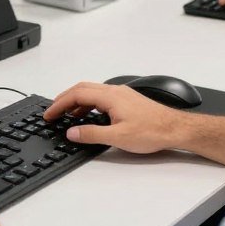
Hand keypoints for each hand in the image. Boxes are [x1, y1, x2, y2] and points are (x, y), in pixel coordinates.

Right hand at [44, 82, 183, 154]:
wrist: (175, 129)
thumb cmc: (152, 131)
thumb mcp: (118, 137)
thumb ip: (92, 134)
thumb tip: (72, 131)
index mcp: (110, 96)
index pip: (77, 94)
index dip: (60, 103)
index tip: (49, 113)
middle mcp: (115, 91)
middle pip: (82, 88)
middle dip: (64, 99)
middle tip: (53, 112)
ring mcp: (121, 94)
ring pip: (92, 91)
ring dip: (77, 101)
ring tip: (67, 115)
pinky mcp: (127, 100)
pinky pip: (101, 97)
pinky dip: (89, 103)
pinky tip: (89, 115)